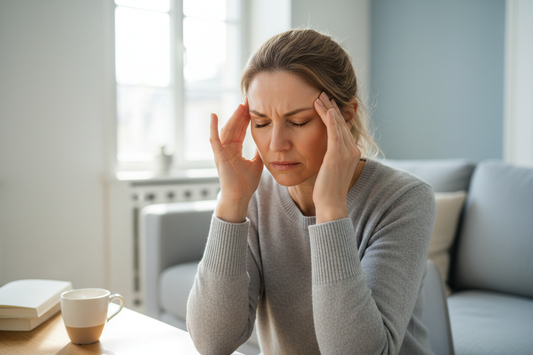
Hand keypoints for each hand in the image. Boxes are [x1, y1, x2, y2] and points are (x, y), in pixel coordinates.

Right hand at [210, 98, 262, 221]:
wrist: (240, 197)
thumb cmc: (246, 183)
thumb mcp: (257, 163)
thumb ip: (259, 152)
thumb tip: (267, 142)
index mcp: (235, 150)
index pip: (240, 130)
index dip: (246, 118)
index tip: (252, 106)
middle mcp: (227, 148)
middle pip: (234, 127)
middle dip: (241, 114)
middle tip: (248, 99)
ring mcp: (222, 152)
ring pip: (227, 130)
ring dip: (233, 117)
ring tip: (240, 105)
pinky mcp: (219, 156)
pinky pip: (214, 140)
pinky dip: (213, 128)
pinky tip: (214, 116)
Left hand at [313, 92, 360, 223]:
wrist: (331, 204)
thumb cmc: (327, 190)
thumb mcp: (330, 170)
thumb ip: (330, 158)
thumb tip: (324, 153)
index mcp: (351, 153)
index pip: (342, 128)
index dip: (334, 115)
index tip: (326, 104)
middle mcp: (351, 150)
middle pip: (340, 123)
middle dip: (331, 107)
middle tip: (322, 93)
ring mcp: (346, 152)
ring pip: (337, 124)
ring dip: (328, 108)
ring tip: (319, 96)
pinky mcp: (337, 155)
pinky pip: (334, 133)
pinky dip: (330, 119)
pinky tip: (325, 109)